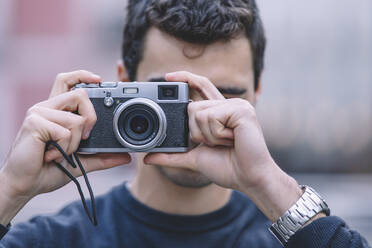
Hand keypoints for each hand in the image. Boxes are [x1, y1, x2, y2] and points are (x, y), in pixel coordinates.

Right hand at [0, 71, 130, 224]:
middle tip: (85, 137)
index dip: (83, 75)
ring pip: (76, 118)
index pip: (67, 81)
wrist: (25, 185)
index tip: (99, 79)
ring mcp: (39, 113)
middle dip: (91, 117)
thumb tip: (126, 158)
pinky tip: (50, 156)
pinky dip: (64, 149)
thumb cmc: (49, 170)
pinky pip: (65, 131)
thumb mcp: (82, 162)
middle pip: (79, 94)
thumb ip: (102, 157)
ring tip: (60, 153)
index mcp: (56, 111)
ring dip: (75, 143)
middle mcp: (47, 107)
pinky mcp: (34, 122)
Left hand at [145, 71, 301, 221]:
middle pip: (192, 106)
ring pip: (199, 113)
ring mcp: (236, 105)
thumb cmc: (227, 167)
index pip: (200, 86)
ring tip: (226, 142)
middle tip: (216, 143)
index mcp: (220, 112)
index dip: (185, 78)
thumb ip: (172, 155)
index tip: (167, 77)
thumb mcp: (193, 159)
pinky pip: (212, 117)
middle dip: (196, 132)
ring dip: (207, 136)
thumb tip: (148, 158)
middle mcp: (228, 105)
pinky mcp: (241, 110)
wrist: (248, 179)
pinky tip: (232, 140)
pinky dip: (216, 135)